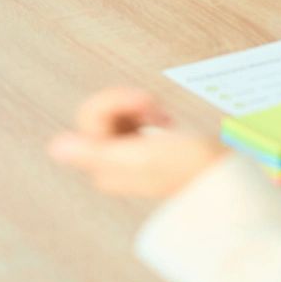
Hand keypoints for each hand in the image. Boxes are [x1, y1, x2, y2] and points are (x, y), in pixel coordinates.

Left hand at [48, 87, 224, 199]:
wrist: (224, 180)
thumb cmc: (188, 167)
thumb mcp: (140, 157)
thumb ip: (95, 153)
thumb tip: (56, 148)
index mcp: (104, 165)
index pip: (91, 116)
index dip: (117, 100)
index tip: (148, 102)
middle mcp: (110, 163)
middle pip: (100, 114)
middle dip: (127, 103)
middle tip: (155, 107)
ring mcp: (126, 156)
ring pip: (116, 116)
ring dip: (139, 108)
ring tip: (163, 118)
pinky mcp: (143, 149)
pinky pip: (131, 121)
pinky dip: (148, 115)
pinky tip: (166, 122)